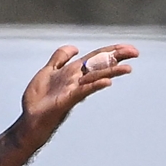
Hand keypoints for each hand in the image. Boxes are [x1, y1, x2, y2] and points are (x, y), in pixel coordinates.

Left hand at [20, 44, 138, 138]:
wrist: (30, 118)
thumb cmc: (38, 99)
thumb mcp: (47, 72)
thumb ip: (59, 58)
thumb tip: (75, 48)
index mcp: (73, 71)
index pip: (96, 58)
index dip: (111, 51)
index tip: (128, 47)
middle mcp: (77, 80)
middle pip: (100, 65)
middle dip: (117, 57)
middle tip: (135, 52)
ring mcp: (74, 90)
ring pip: (96, 77)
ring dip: (112, 72)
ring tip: (128, 68)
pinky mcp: (67, 100)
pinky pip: (83, 91)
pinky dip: (95, 85)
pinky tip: (107, 82)